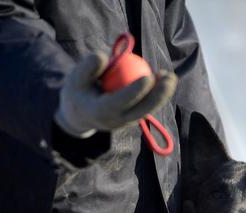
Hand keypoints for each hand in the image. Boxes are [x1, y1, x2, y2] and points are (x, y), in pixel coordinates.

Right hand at [54, 51, 177, 137]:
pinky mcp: (133, 119)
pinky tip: (164, 79)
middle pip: (142, 110)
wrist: (79, 115)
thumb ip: (88, 66)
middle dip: (158, 95)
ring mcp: (126, 122)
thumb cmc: (78, 90)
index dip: (135, 91)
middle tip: (169, 77)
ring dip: (162, 94)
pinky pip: (147, 107)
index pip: (120, 102)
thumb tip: (105, 56)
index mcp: (100, 112)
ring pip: (148, 110)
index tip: (148, 76)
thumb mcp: (75, 77)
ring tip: (170, 76)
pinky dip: (157, 94)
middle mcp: (116, 121)